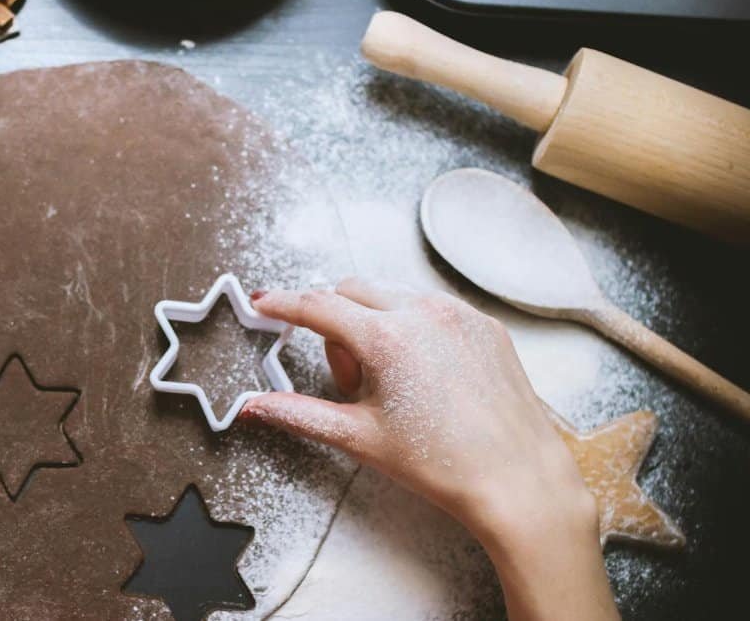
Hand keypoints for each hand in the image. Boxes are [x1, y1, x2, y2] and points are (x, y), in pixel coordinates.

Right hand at [242, 278, 617, 620]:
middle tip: (350, 379)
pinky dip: (414, 328)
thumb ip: (298, 413)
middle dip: (335, 324)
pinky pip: (432, 308)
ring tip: (392, 382)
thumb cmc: (445, 464)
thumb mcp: (359, 438)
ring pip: (392, 296)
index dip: (282, 304)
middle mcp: (423, 313)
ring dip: (374, 323)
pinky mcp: (485, 325)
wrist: (517, 480)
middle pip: (351, 291)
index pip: (317, 305)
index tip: (264, 303)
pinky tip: (425, 376)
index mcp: (387, 338)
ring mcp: (459, 315)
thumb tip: (255, 407)